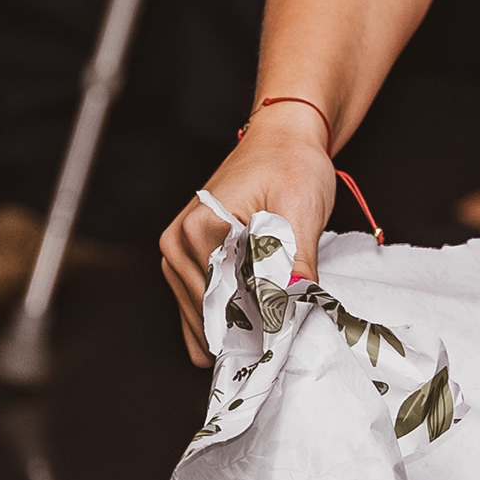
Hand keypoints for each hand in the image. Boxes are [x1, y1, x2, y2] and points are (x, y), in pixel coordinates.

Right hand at [158, 112, 337, 364]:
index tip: (286, 332)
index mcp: (200, 228)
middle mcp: (177, 244)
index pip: (225, 299)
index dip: (259, 322)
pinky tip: (250, 330)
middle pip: (210, 314)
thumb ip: (296, 256)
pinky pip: (199, 310)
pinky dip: (225, 324)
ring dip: (235, 330)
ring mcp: (177, 255)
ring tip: (271, 332)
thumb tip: (295, 299)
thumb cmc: (291, 164)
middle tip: (281, 340)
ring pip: (202, 319)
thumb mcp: (302, 207)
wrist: (282, 140)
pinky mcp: (186, 262)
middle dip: (247, 331)